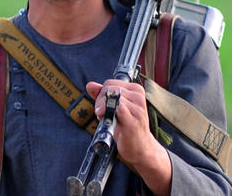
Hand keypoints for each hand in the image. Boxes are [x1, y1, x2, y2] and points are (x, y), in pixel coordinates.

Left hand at [86, 80, 171, 194]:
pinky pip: (117, 109)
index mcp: (136, 90)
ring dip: (102, 110)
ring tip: (108, 120)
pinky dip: (108, 114)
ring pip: (111, 99)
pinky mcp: (133, 122)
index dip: (102, 94)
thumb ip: (103, 96)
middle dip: (100, 102)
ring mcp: (137, 109)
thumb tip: (90, 85)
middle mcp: (138, 97)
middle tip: (102, 114)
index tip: (104, 107)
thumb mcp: (115, 108)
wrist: (141, 148)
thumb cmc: (128, 128)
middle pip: (109, 89)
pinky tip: (109, 122)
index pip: (110, 83)